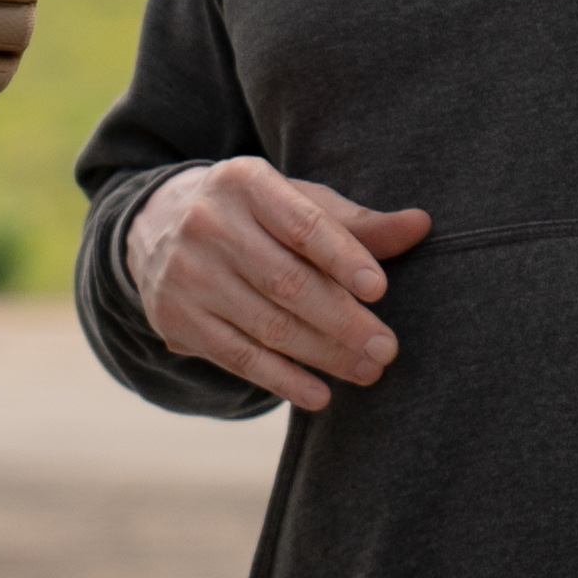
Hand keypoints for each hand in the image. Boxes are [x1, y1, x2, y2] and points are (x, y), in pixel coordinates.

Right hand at [126, 157, 429, 413]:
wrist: (156, 225)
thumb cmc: (254, 215)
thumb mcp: (298, 202)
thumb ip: (357, 222)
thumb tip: (422, 226)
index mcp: (246, 183)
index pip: (302, 224)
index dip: (343, 257)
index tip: (380, 289)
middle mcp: (209, 224)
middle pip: (286, 282)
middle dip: (342, 320)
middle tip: (387, 348)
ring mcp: (187, 274)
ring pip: (266, 325)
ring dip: (323, 355)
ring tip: (368, 370)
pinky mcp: (176, 318)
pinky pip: (237, 357)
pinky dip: (282, 379)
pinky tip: (319, 394)